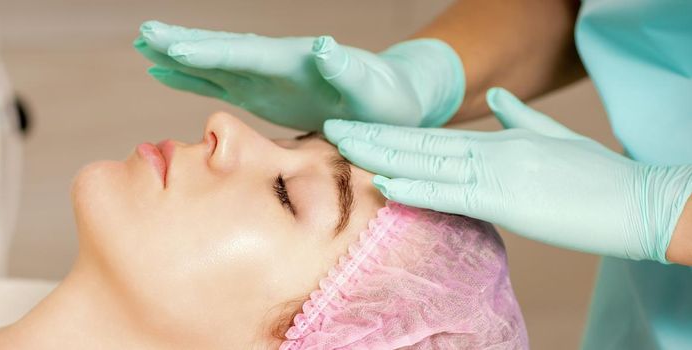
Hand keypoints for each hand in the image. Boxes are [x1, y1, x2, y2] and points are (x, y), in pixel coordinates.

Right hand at [135, 20, 464, 129]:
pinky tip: (165, 71)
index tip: (176, 47)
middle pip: (221, 49)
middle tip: (144, 33)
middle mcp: (275, 63)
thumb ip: (349, 72)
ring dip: (179, 55)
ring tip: (143, 45)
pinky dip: (191, 76)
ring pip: (213, 62)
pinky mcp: (262, 92)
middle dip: (183, 43)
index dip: (211, 53)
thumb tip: (325, 47)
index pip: (247, 54)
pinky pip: (219, 82)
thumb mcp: (375, 90)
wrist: (392, 103)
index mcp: (296, 62)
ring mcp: (265, 77)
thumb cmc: (388, 101)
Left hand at [324, 87, 691, 262]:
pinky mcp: (509, 200)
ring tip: (343, 147)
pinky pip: (452, 193)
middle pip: (420, 143)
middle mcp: (492, 152)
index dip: (392, 133)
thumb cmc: (598, 177)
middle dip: (373, 136)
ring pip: (427, 162)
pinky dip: (416, 187)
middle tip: (330, 129)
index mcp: (500, 140)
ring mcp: (498, 173)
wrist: (641, 200)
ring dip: (382, 154)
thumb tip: (496, 98)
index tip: (359, 130)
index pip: (434, 136)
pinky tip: (385, 181)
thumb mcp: (553, 139)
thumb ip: (519, 117)